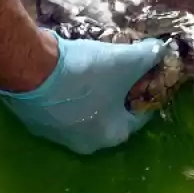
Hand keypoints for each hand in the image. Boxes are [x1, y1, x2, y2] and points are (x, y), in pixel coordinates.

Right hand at [0, 30, 167, 154]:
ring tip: (99, 70)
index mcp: (113, 135)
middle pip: (112, 115)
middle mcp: (85, 143)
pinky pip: (63, 107)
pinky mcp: (36, 121)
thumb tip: (160, 50)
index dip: (147, 94)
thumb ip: (149, 56)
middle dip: (120, 94)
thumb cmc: (89, 74)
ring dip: (95, 94)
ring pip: (86, 112)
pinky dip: (71, 93)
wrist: (32, 71)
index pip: (140, 116)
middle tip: (124, 72)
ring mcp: (57, 134)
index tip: (148, 78)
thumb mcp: (128, 60)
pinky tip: (73, 74)